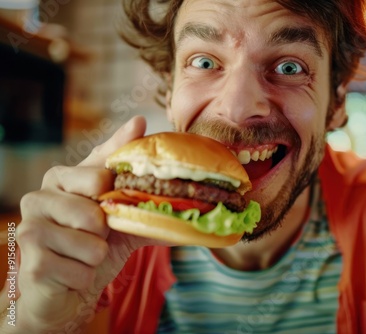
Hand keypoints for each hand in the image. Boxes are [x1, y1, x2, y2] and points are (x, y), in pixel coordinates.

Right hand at [13, 116, 167, 331]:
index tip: (107, 206)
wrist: (68, 288)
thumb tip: (140, 120)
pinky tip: (71, 274)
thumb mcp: (115, 205)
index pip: (101, 176)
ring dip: (97, 257)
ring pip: (94, 245)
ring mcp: (30, 230)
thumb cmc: (93, 241)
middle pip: (97, 213)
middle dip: (106, 233)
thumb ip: (124, 167)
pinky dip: (87, 277)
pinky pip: (84, 270)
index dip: (115, 199)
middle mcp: (37, 198)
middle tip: (92, 237)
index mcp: (59, 177)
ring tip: (82, 256)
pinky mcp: (31, 264)